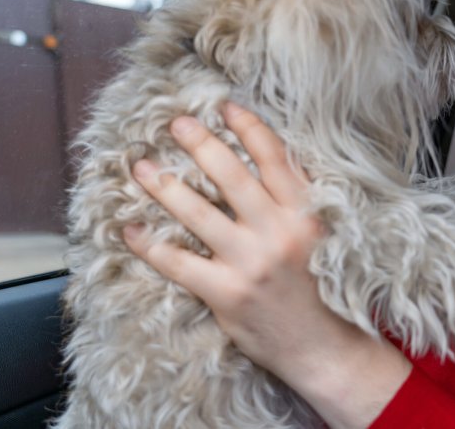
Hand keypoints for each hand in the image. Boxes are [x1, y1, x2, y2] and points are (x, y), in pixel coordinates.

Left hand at [123, 103, 410, 427]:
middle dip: (199, 144)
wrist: (324, 346)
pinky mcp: (226, 293)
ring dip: (164, 186)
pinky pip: (179, 263)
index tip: (225, 108)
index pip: (273, 158)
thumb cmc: (323, 288)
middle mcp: (277, 232)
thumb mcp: (321, 235)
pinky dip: (150, 246)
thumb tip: (267, 161)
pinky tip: (130, 230)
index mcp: (304, 213)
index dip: (248, 128)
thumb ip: (297, 200)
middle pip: (231, 175)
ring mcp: (250, 263)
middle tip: (176, 124)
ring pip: (197, 213)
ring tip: (141, 166)